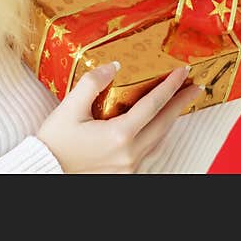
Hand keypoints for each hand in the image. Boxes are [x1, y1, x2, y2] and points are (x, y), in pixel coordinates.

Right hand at [36, 63, 202, 172]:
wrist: (45, 170)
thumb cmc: (54, 142)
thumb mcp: (69, 108)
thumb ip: (92, 83)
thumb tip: (114, 66)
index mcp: (118, 135)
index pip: (153, 105)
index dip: (170, 86)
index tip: (183, 72)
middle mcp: (129, 153)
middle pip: (164, 124)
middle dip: (181, 103)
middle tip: (195, 86)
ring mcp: (129, 167)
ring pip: (159, 140)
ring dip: (171, 120)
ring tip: (180, 103)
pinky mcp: (124, 174)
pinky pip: (149, 152)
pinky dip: (157, 135)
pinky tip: (158, 127)